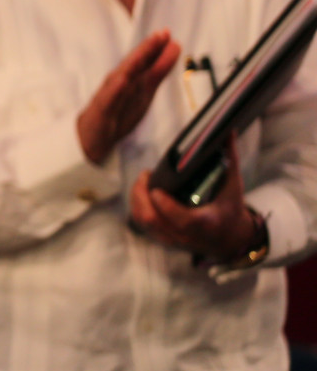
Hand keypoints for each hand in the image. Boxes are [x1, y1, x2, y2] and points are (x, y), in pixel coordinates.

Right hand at [77, 30, 180, 164]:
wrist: (94, 135)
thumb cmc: (118, 111)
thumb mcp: (145, 90)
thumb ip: (159, 69)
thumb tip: (173, 49)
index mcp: (132, 78)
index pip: (145, 60)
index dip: (156, 47)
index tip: (167, 33)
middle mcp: (120, 83)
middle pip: (134, 64)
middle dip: (146, 50)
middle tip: (159, 36)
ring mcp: (110, 95)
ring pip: (121, 77)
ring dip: (130, 65)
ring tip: (142, 54)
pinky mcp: (102, 109)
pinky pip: (109, 99)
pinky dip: (115, 89)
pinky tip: (121, 81)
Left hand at [131, 141, 257, 260]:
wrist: (230, 240)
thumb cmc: (231, 210)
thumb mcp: (234, 186)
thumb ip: (230, 158)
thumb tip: (228, 131)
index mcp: (206, 223)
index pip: (182, 218)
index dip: (166, 205)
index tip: (156, 187)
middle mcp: (187, 235)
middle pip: (153, 220)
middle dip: (142, 196)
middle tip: (145, 175)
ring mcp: (173, 239)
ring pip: (144, 222)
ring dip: (137, 200)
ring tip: (142, 181)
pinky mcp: (164, 239)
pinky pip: (142, 225)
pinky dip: (138, 207)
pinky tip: (141, 193)